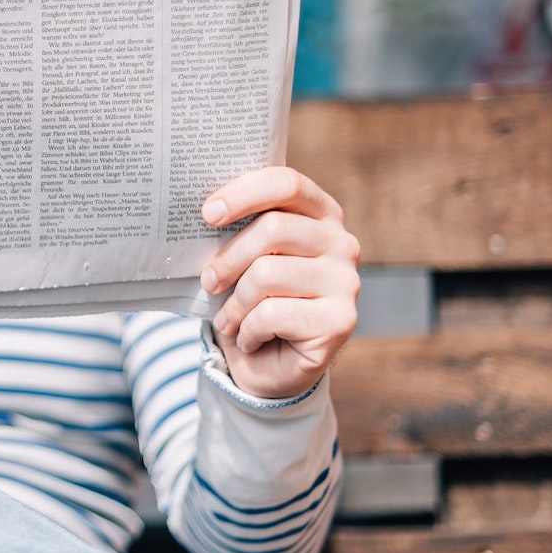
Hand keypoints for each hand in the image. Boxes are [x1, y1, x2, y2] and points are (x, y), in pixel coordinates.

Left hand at [199, 166, 359, 398]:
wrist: (268, 367)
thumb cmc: (251, 303)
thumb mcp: (241, 261)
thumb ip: (236, 231)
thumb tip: (204, 211)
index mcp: (320, 215)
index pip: (287, 184)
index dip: (244, 193)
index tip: (207, 214)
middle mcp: (342, 243)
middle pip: (273, 228)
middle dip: (229, 258)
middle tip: (208, 281)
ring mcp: (347, 282)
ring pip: (268, 273)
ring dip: (235, 304)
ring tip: (229, 319)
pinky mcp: (340, 321)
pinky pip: (273, 314)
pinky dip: (247, 330)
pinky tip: (250, 339)